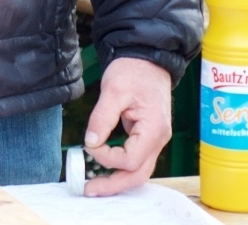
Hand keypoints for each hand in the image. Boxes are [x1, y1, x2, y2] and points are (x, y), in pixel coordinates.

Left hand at [82, 57, 173, 195]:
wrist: (147, 57)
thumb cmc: (133, 70)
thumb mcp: (113, 90)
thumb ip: (102, 118)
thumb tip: (90, 142)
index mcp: (154, 129)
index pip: (130, 159)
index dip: (106, 157)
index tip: (90, 143)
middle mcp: (159, 139)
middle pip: (138, 174)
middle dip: (114, 185)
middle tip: (88, 190)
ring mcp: (155, 139)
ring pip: (139, 170)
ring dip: (117, 179)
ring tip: (94, 185)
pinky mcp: (148, 136)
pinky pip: (137, 159)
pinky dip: (121, 167)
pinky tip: (104, 169)